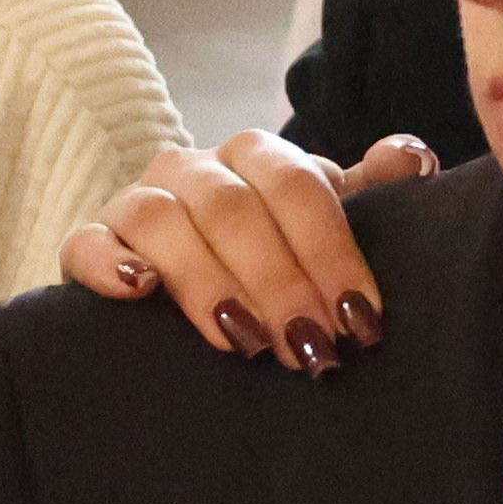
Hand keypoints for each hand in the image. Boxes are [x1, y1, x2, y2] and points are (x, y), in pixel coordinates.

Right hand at [58, 128, 433, 372]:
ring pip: (163, 220)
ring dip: (207, 281)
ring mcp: (135, 200)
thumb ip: (367, 191)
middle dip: (278, 283)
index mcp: (255, 155)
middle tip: (308, 348)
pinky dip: (109, 263)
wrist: (177, 270)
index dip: (331, 253)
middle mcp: (193, 167)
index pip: (297, 187)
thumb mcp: (320, 222)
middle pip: (234, 209)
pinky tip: (138, 291)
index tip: (361, 320)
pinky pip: (86, 243)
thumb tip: (415, 160)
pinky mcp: (88, 241)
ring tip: (241, 341)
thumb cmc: (265, 250)